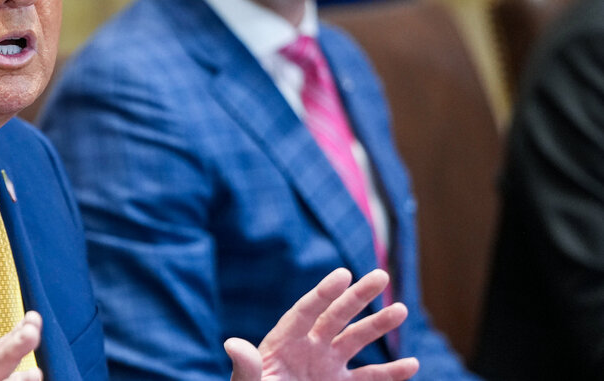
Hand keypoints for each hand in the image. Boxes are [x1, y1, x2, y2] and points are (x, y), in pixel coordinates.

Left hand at [226, 268, 419, 380]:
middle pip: (335, 316)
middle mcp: (308, 348)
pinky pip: (369, 378)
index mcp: (283, 342)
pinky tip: (412, 365)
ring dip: (377, 326)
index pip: (305, 312)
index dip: (323, 293)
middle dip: (358, 297)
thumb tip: (232, 343)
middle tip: (381, 276)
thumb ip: (246, 367)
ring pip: (356, 341)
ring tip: (402, 310)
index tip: (343, 274)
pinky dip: (390, 373)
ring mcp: (326, 366)